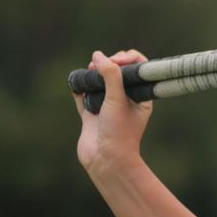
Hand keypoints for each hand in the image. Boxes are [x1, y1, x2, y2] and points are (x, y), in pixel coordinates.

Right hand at [72, 49, 152, 171]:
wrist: (106, 161)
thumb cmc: (120, 132)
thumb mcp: (118, 99)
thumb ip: (111, 75)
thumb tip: (98, 55)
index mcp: (140, 96)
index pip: (138, 68)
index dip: (127, 59)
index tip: (116, 60)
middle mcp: (125, 100)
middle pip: (118, 72)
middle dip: (108, 64)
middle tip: (98, 66)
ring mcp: (107, 106)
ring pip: (100, 82)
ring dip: (93, 73)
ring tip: (89, 71)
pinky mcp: (90, 114)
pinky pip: (83, 95)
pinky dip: (79, 87)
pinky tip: (77, 82)